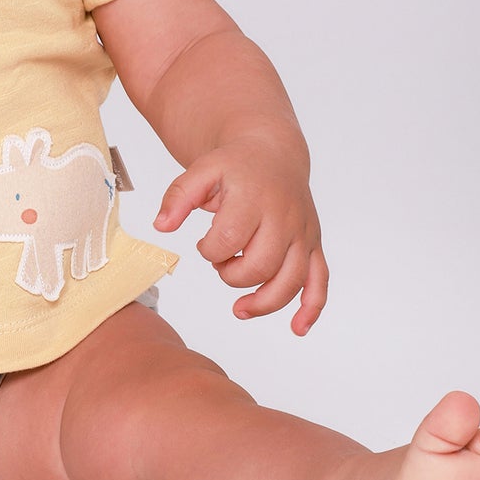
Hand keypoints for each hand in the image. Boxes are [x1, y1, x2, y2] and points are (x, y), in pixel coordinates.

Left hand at [151, 137, 327, 335]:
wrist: (274, 152)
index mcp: (254, 197)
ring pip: (291, 280)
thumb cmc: (235, 165)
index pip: (229, 239)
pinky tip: (297, 328)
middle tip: (221, 263)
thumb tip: (161, 226)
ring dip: (263, 302)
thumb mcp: (202, 170)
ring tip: (239, 308)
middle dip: (232, 275)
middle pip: (261, 265)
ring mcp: (303, 232)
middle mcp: (284, 216)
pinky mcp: (313, 244)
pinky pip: (319, 280)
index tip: (205, 244)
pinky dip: (310, 308)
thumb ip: (178, 197)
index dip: (210, 250)